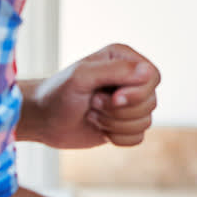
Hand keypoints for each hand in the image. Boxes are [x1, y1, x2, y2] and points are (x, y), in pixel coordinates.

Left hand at [17, 44, 160, 148]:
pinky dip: (117, 137)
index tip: (113, 97)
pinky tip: (98, 127)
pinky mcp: (125, 124)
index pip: (153, 76)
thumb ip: (116, 70)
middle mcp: (130, 79)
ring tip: (92, 114)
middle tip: (93, 103)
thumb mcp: (82, 76)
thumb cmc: (57, 93)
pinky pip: (138, 138)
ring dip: (114, 123)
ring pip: (145, 121)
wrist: (43, 119)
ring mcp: (129, 103)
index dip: (137, 92)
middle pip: (150, 101)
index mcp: (124, 59)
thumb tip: (148, 72)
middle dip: (118, 110)